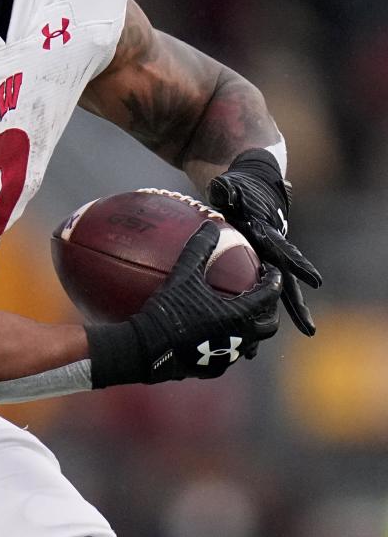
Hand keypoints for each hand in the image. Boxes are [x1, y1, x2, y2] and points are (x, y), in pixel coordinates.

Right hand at [87, 220, 282, 387]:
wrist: (145, 350)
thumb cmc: (166, 311)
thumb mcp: (182, 275)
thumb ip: (199, 248)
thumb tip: (211, 225)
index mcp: (238, 315)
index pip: (269, 296)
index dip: (274, 281)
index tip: (271, 271)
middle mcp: (238, 339)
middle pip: (268, 325)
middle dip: (270, 310)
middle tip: (263, 297)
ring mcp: (225, 358)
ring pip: (249, 344)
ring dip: (249, 328)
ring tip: (240, 316)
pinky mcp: (210, 370)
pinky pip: (226, 356)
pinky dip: (227, 344)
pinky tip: (213, 337)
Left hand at [207, 148, 320, 335]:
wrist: (245, 193)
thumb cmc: (239, 190)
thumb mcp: (232, 189)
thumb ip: (228, 190)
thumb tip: (222, 189)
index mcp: (269, 236)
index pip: (285, 253)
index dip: (298, 265)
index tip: (313, 280)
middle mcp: (270, 255)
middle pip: (285, 285)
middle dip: (296, 306)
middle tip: (308, 329)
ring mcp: (263, 265)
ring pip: (269, 297)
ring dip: (269, 320)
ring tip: (263, 347)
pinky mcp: (252, 272)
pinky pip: (252, 298)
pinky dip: (248, 318)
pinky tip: (238, 342)